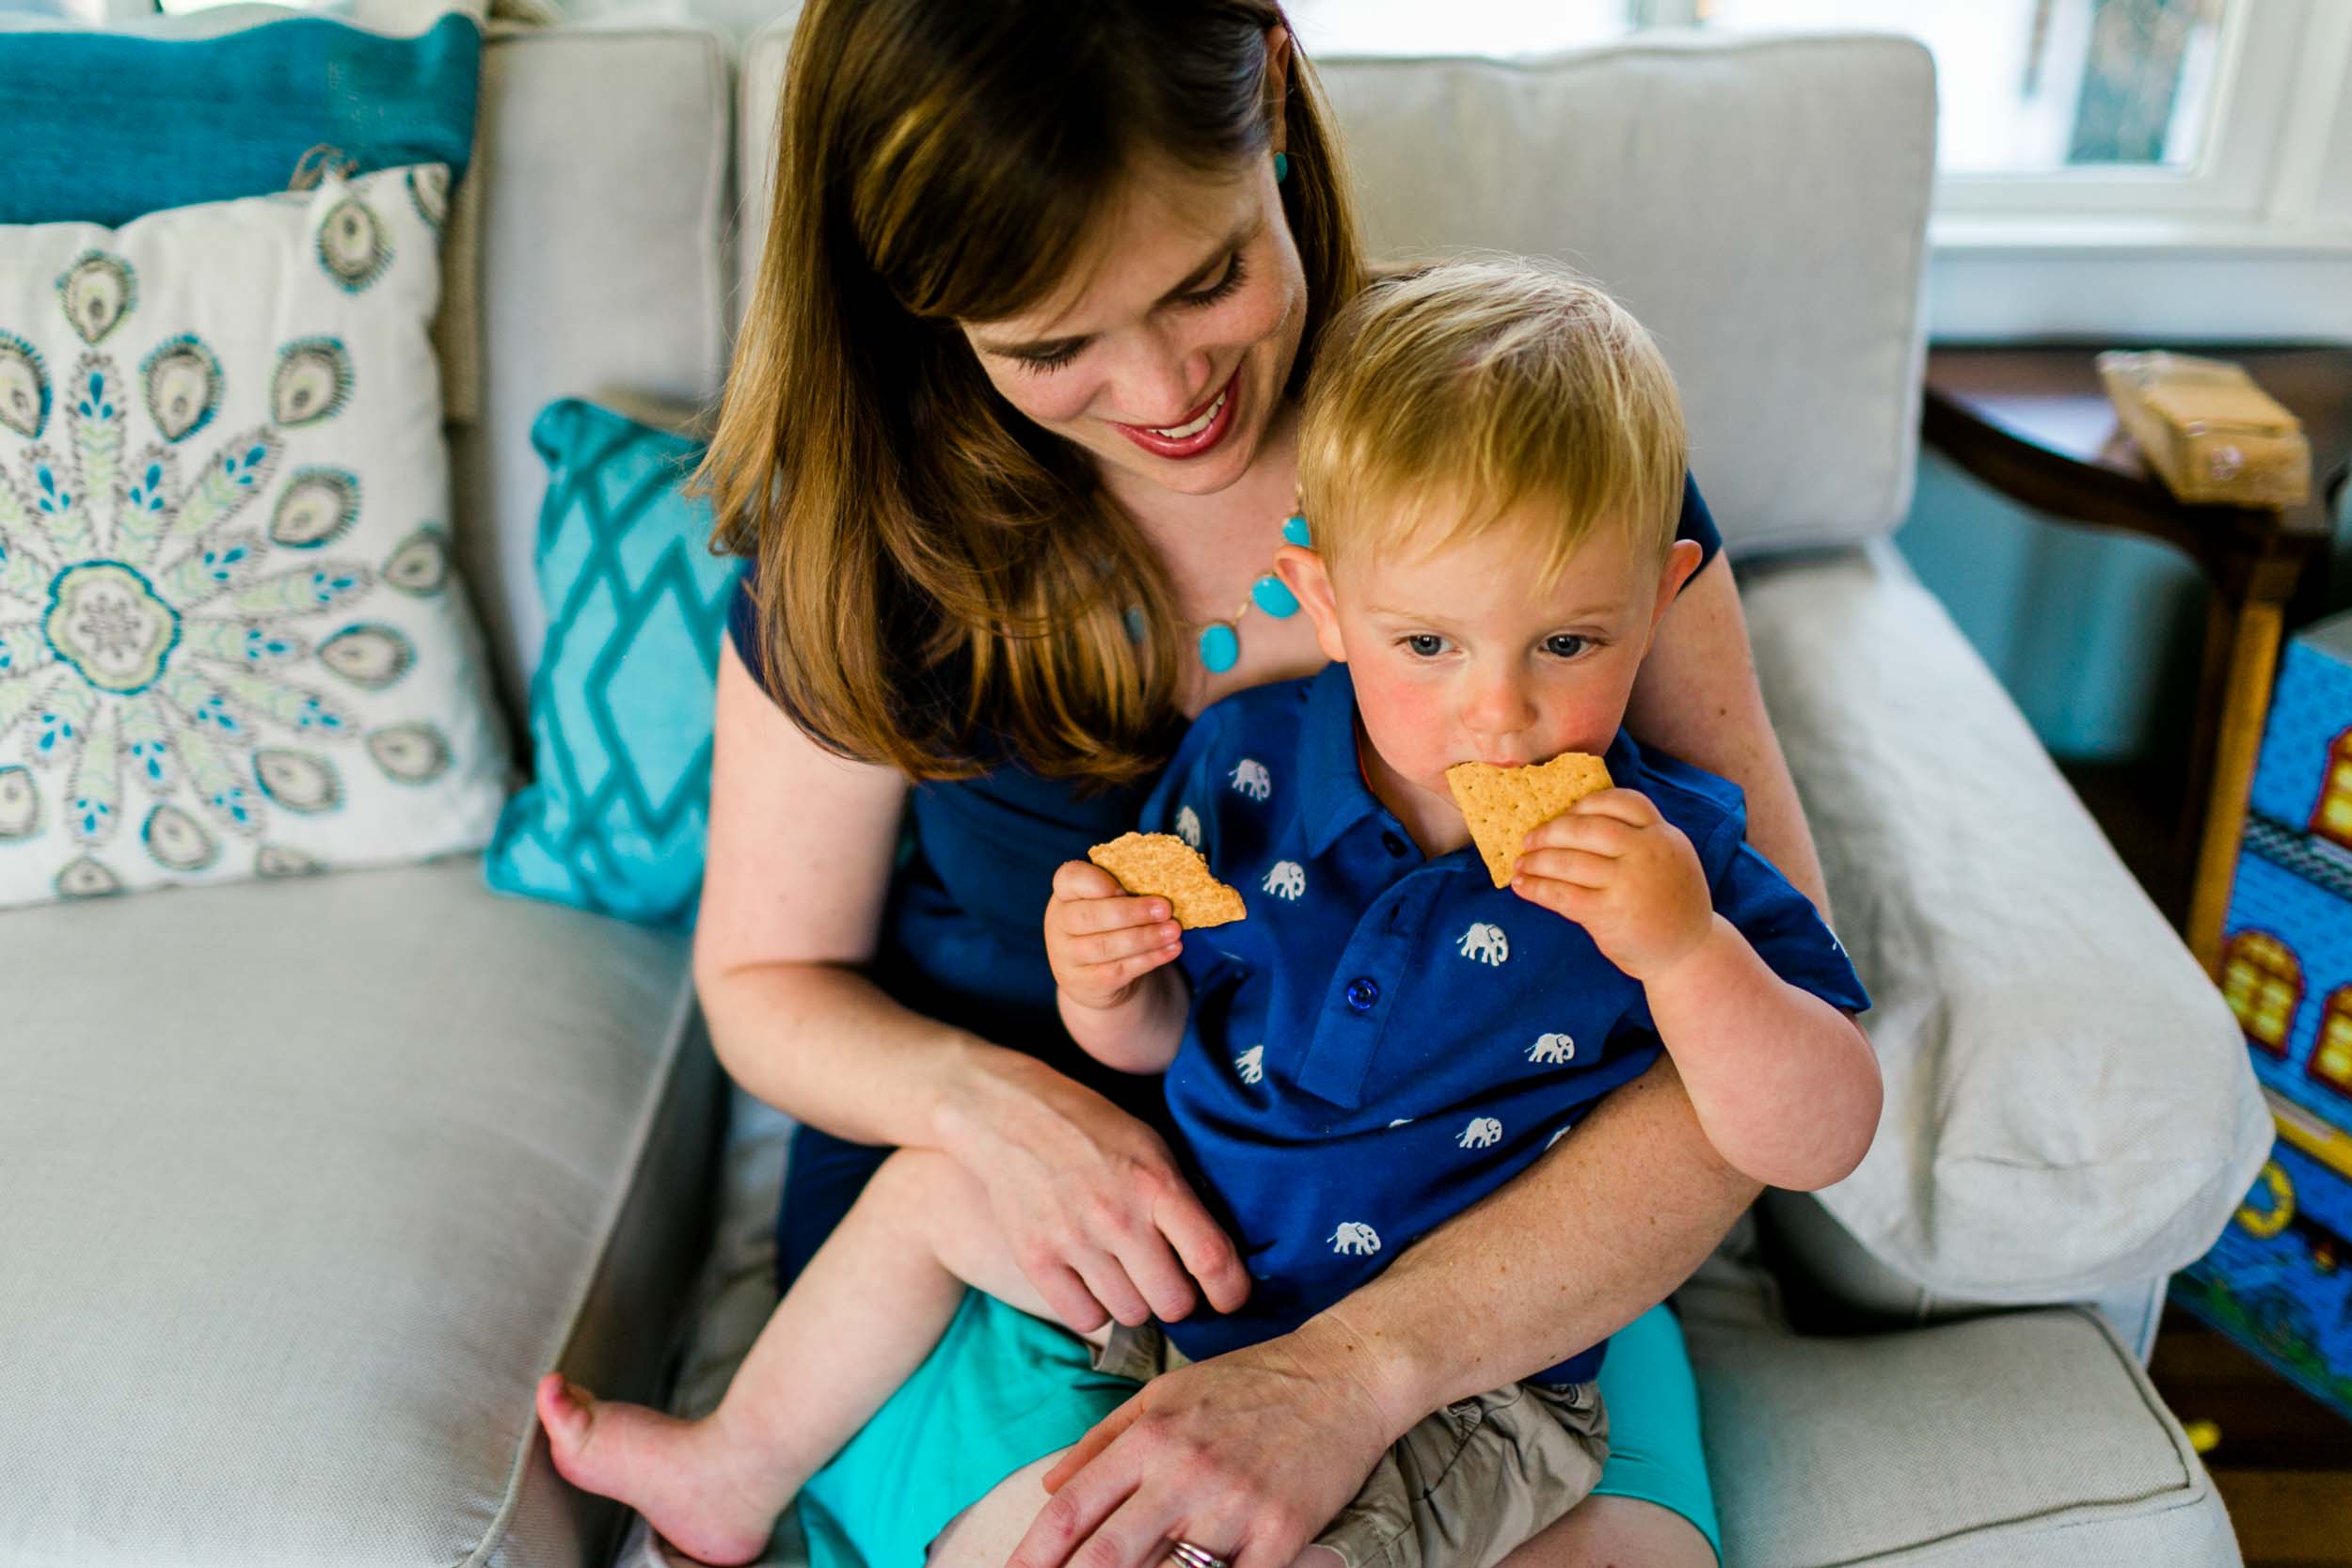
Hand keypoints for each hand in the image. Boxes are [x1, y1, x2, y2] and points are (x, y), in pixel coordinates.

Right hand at [943, 1050, 1249, 1332]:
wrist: (1011, 1114)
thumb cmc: (1093, 1128)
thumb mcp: (1153, 1147)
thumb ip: (1183, 1200)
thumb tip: (1219, 1258)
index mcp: (1157, 1184)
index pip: (1211, 1259)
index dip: (1231, 1290)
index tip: (1230, 1296)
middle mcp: (1117, 1217)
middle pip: (1173, 1302)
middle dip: (1178, 1297)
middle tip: (1167, 1277)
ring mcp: (1073, 1240)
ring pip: (1130, 1315)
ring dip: (1136, 1302)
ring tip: (1126, 1273)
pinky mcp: (1036, 1258)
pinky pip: (1083, 1317)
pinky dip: (1094, 1308)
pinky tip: (1093, 1281)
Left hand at [1008, 1319, 1396, 1567]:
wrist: (1343, 1375)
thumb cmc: (1250, 1382)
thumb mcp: (1166, 1394)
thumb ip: (1103, 1440)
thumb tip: (1047, 1489)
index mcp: (1151, 1437)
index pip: (1072, 1509)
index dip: (1034, 1554)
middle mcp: (1185, 1473)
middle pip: (1105, 1555)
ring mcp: (1234, 1508)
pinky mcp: (1281, 1536)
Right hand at [1045, 860, 1184, 1011]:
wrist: (1092, 976)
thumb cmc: (1106, 925)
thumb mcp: (1104, 903)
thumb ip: (1122, 892)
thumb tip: (1161, 889)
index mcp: (1064, 894)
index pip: (1070, 878)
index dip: (1096, 881)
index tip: (1125, 887)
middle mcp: (1058, 924)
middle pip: (1089, 916)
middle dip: (1131, 912)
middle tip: (1165, 909)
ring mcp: (1067, 957)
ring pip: (1105, 947)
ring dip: (1146, 938)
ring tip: (1174, 930)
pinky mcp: (1084, 983)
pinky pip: (1119, 970)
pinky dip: (1149, 959)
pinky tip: (1172, 949)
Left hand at [1511, 788, 1712, 980]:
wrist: (1689, 954)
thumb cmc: (1669, 903)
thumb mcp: (1669, 860)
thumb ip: (1637, 840)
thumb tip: (1572, 824)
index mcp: (1664, 835)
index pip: (1622, 802)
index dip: (1586, 804)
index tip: (1564, 814)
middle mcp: (1648, 853)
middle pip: (1587, 827)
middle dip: (1550, 832)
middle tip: (1529, 839)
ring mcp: (1628, 883)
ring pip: (1568, 861)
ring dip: (1536, 861)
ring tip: (1521, 864)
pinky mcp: (1610, 913)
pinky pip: (1562, 895)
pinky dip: (1536, 889)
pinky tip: (1522, 887)